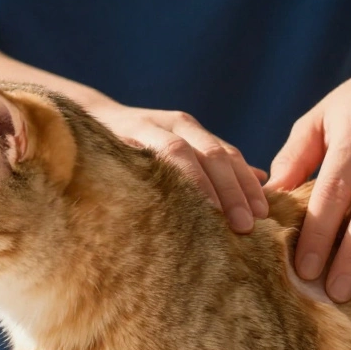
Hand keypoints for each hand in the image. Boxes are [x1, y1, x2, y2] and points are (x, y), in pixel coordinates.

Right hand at [93, 104, 268, 232]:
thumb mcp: (184, 153)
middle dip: (233, 190)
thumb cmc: (141, 149)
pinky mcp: (121, 138)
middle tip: (247, 224)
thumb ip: (219, 166)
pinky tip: (171, 205)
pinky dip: (161, 178)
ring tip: (217, 217)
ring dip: (202, 186)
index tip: (265, 215)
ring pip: (182, 154)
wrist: (85, 126)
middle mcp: (177, 125)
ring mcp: (148, 127)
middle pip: (214, 155)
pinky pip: (144, 157)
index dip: (248, 185)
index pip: (230, 156)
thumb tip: (262, 179)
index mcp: (195, 132)